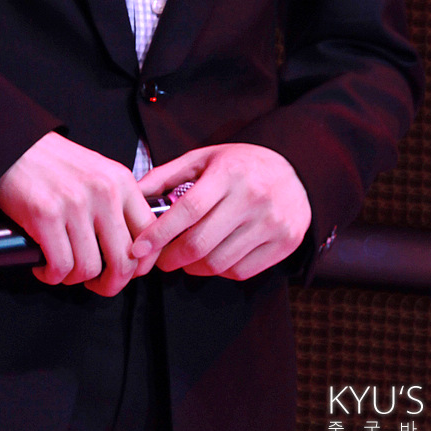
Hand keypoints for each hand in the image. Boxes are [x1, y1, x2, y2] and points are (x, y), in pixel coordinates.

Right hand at [0, 132, 154, 295]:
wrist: (13, 144)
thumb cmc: (53, 163)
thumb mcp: (98, 173)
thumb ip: (117, 204)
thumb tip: (131, 248)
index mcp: (121, 180)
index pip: (150, 233)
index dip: (141, 263)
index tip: (127, 271)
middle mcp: (104, 191)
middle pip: (124, 261)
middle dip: (111, 284)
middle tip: (97, 283)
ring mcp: (75, 203)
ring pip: (89, 269)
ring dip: (74, 278)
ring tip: (63, 268)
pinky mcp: (46, 215)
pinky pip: (60, 266)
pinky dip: (51, 275)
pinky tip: (44, 266)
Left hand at [131, 143, 310, 280]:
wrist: (296, 170)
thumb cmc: (241, 165)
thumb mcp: (204, 158)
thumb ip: (167, 175)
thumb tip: (134, 193)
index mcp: (228, 173)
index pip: (188, 210)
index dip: (160, 234)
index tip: (139, 248)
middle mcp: (252, 198)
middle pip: (201, 243)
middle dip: (172, 258)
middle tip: (162, 259)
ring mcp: (271, 222)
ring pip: (219, 262)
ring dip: (194, 267)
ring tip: (188, 257)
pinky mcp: (285, 242)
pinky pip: (241, 271)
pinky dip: (221, 270)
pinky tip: (215, 257)